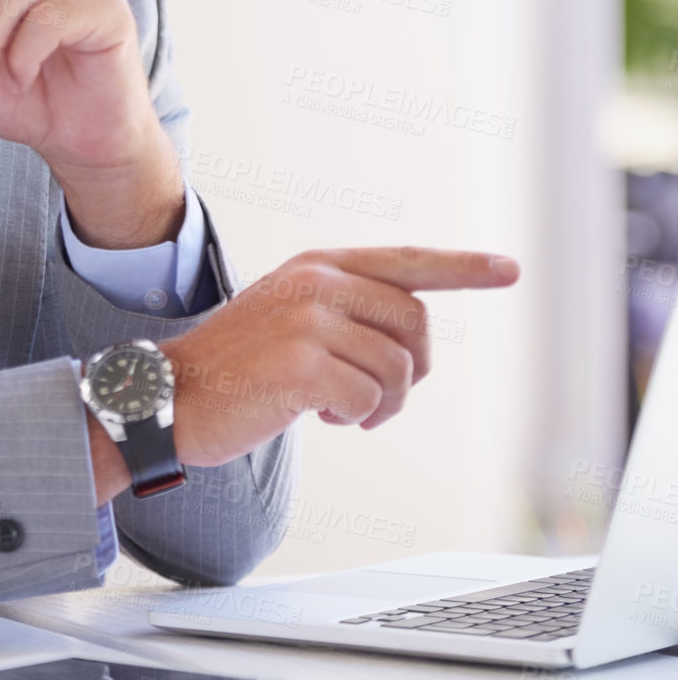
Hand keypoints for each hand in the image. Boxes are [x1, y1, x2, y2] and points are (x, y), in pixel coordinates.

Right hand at [159, 246, 519, 469]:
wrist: (169, 395)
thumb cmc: (234, 368)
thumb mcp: (289, 316)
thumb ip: (344, 311)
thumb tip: (409, 341)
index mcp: (318, 265)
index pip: (407, 261)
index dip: (464, 267)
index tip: (509, 268)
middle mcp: (318, 282)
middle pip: (415, 324)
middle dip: (412, 372)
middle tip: (377, 399)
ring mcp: (309, 320)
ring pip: (398, 369)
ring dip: (380, 405)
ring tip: (337, 410)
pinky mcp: (302, 364)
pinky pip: (368, 399)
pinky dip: (353, 419)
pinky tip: (317, 416)